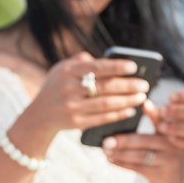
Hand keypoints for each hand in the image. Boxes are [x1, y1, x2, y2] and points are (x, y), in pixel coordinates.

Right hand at [26, 52, 149, 136]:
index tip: (134, 66)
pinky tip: (131, 110)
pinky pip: (101, 118)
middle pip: (104, 86)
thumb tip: (106, 59)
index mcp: (67, 71)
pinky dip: (118, 115)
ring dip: (127, 100)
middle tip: (145, 84)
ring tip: (141, 97)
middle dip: (128, 85)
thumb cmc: (57, 87)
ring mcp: (72, 107)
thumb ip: (81, 60)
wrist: (38, 116)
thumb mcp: (62, 69)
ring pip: (105, 104)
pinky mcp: (76, 123)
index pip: (96, 67)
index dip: (116, 67)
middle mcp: (69, 89)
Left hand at [102, 112, 183, 182]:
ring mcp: (169, 162)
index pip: (162, 121)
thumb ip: (152, 133)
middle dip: (124, 140)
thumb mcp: (163, 146)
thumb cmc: (161, 162)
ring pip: (140, 155)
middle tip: (106, 139)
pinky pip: (138, 168)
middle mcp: (174, 146)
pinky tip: (111, 160)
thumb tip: (123, 119)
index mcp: (172, 135)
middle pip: (145, 140)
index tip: (144, 103)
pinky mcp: (162, 176)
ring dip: (120, 153)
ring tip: (106, 150)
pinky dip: (122, 163)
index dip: (154, 112)